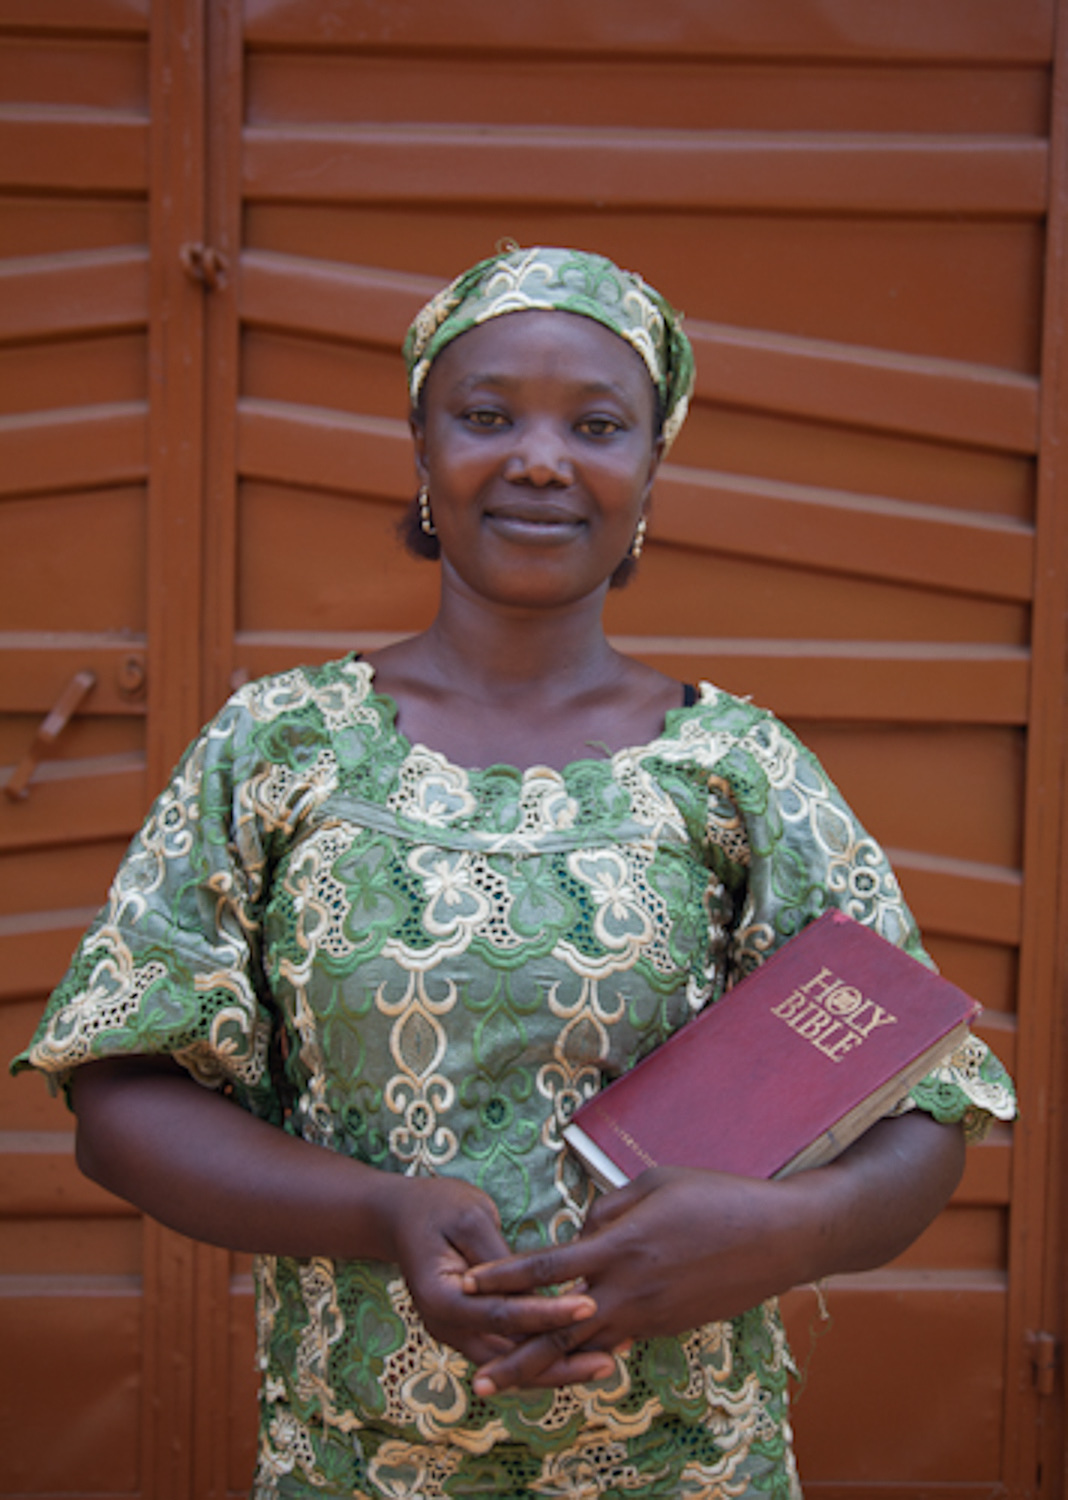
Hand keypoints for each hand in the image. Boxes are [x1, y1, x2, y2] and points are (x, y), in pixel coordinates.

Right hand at [380, 1173, 616, 1376]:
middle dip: (561, 1361)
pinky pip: (509, 1350)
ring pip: (512, 1363)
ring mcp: (456, 1334)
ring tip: (606, 1362)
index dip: (549, 1313)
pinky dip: (541, 1353)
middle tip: (612, 1357)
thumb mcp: (471, 1217)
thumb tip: (541, 1288)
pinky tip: (578, 1351)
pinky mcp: (470, 1330)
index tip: (591, 1305)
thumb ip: (502, 1259)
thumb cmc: (436, 1207)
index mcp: (442, 1299)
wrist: (400, 1217)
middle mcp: (446, 1327)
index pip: (503, 1315)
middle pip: (510, 1357)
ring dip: (557, 1366)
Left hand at [460, 1165, 803, 1393]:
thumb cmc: (716, 1197)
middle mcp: (629, 1289)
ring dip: (548, 1363)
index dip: (503, 1277)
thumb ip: (607, 1208)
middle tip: (475, 1380)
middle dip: (514, 1357)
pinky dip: (591, 1345)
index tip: (467, 1285)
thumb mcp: (654, 1183)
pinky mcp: (668, 1326)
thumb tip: (581, 1230)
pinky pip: (619, 1336)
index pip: (546, 1267)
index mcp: (620, 1246)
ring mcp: (650, 1314)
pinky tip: (571, 1353)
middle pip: (558, 1329)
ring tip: (511, 1380)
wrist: (778, 1239)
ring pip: (586, 1345)